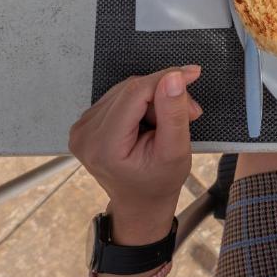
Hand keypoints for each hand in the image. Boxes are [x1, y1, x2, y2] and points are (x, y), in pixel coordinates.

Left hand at [69, 66, 202, 244]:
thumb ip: (173, 113)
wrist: (141, 203)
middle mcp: (85, 133)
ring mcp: (82, 128)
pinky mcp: (87, 123)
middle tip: (190, 113)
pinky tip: (152, 121)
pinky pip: (120, 97)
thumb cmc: (159, 183)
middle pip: (132, 89)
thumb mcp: (176, 151)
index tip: (193, 74)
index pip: (136, 92)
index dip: (166, 78)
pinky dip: (142, 104)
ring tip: (171, 122)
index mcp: (104, 145)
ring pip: (127, 90)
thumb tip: (173, 77)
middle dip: (164, 94)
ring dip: (155, 99)